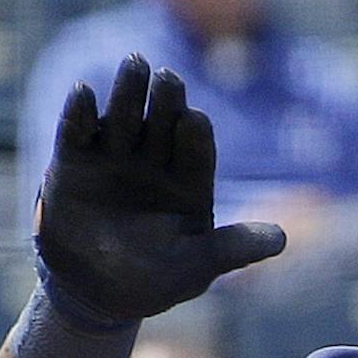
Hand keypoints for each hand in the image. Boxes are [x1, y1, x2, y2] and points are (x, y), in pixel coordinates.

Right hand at [34, 53, 285, 328]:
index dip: (195, 132)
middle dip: (167, 99)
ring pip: (124, 116)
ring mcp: (115, 157)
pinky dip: (79, 112)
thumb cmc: (156, 282)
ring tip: (135, 64)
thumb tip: (282, 239)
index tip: (195, 119)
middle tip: (169, 76)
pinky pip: (77, 130)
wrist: (97, 293)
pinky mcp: (75, 161)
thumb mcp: (198, 267)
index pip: (197, 147)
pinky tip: (84, 91)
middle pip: (163, 121)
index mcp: (190, 181)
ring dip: (128, 91)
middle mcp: (155, 162)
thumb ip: (235, 248)